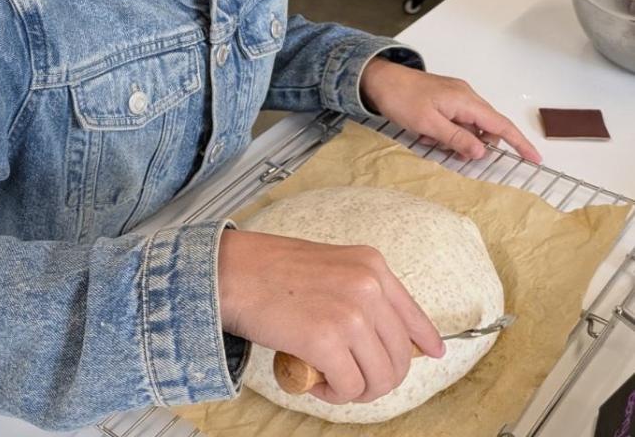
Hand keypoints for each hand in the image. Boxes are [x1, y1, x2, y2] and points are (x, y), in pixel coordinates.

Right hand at [217, 230, 444, 403]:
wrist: (228, 271)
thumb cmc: (266, 270)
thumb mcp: (327, 266)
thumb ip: (356, 291)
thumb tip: (378, 333)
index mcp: (370, 265)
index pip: (413, 314)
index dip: (425, 341)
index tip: (433, 354)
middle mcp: (368, 286)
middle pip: (399, 356)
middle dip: (379, 378)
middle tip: (351, 380)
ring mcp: (350, 314)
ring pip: (379, 377)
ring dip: (356, 390)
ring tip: (330, 383)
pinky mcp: (325, 340)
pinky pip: (349, 386)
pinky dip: (334, 394)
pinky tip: (316, 383)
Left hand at [360, 58, 541, 163]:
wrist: (380, 79)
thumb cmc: (401, 98)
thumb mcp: (428, 124)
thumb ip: (456, 138)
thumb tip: (482, 152)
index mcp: (467, 102)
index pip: (501, 125)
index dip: (519, 143)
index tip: (534, 158)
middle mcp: (467, 98)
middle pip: (486, 129)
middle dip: (475, 146)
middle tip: (452, 155)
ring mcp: (456, 98)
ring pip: (469, 128)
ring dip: (456, 141)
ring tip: (430, 141)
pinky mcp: (445, 100)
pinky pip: (455, 122)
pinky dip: (446, 133)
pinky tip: (426, 135)